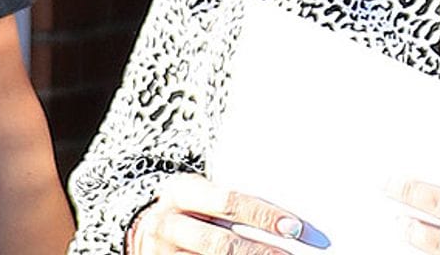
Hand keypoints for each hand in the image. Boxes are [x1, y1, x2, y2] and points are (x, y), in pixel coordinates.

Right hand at [129, 174, 308, 254]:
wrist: (143, 229)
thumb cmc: (189, 208)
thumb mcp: (199, 194)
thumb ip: (231, 202)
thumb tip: (287, 220)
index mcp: (181, 192)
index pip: (228, 201)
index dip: (263, 215)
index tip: (296, 228)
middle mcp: (168, 224)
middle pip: (221, 243)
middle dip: (261, 253)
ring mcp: (164, 254)